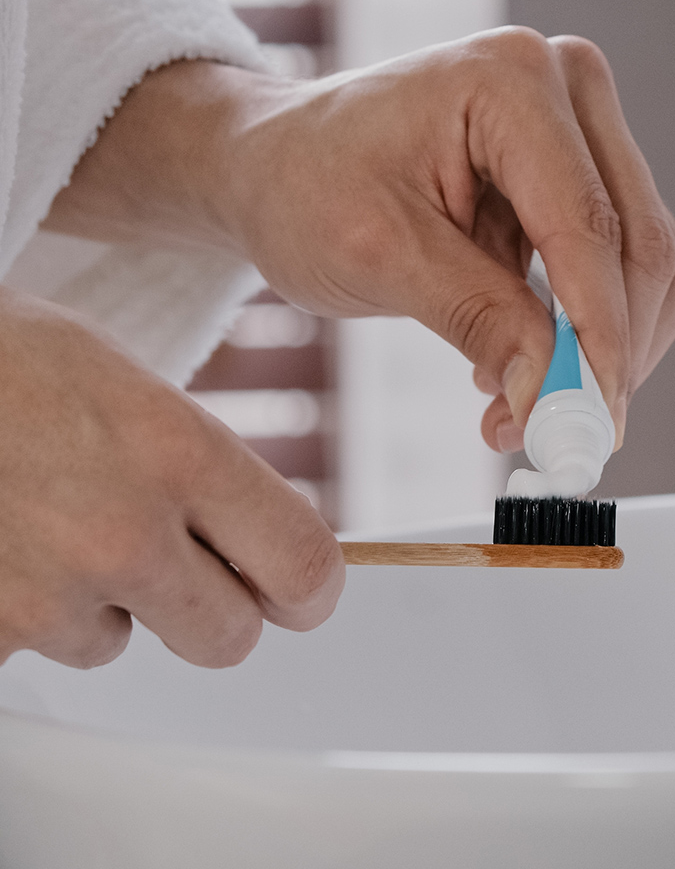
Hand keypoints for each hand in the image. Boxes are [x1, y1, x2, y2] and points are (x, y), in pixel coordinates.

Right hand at [0, 288, 343, 667]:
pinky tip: (12, 544)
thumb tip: (266, 538)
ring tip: (60, 527)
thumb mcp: (142, 393)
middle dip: (214, 609)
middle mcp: (123, 531)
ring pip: (121, 645)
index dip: (308, 588)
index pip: (304, 566)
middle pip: (231, 637)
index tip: (298, 591)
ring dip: (106, 604)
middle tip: (182, 566)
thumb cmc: (14, 364)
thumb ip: (212, 472)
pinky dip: (32, 612)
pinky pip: (41, 648)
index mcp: (182, 453)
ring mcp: (48, 590)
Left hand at [47, 27, 674, 451]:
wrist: (278, 167)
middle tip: (551, 436)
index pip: (586, 225)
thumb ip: (476, 318)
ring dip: (599, 352)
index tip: (588, 426)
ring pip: (644, 266)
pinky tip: (524, 361)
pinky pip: (620, 270)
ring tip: (516, 401)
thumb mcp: (378, 256)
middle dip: (604, 357)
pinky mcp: (580, 177)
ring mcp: (581, 130)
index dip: (598, 339)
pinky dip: (587, 334)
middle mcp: (566, 89)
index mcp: (510, 80)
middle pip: (638, 246)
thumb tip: (549, 393)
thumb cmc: (305, 185)